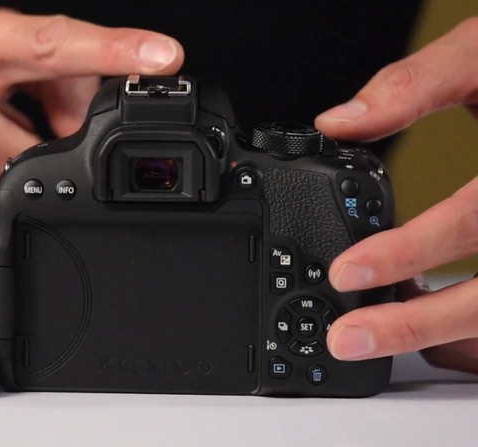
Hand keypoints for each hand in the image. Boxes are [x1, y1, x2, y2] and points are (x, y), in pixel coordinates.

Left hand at [314, 17, 477, 372]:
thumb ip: (417, 83)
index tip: (349, 272)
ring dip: (447, 336)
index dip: (410, 251)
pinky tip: (437, 330)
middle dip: (419, 322)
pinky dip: (476, 338)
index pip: (477, 218)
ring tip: (377, 336)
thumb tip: (341, 120)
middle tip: (348, 337)